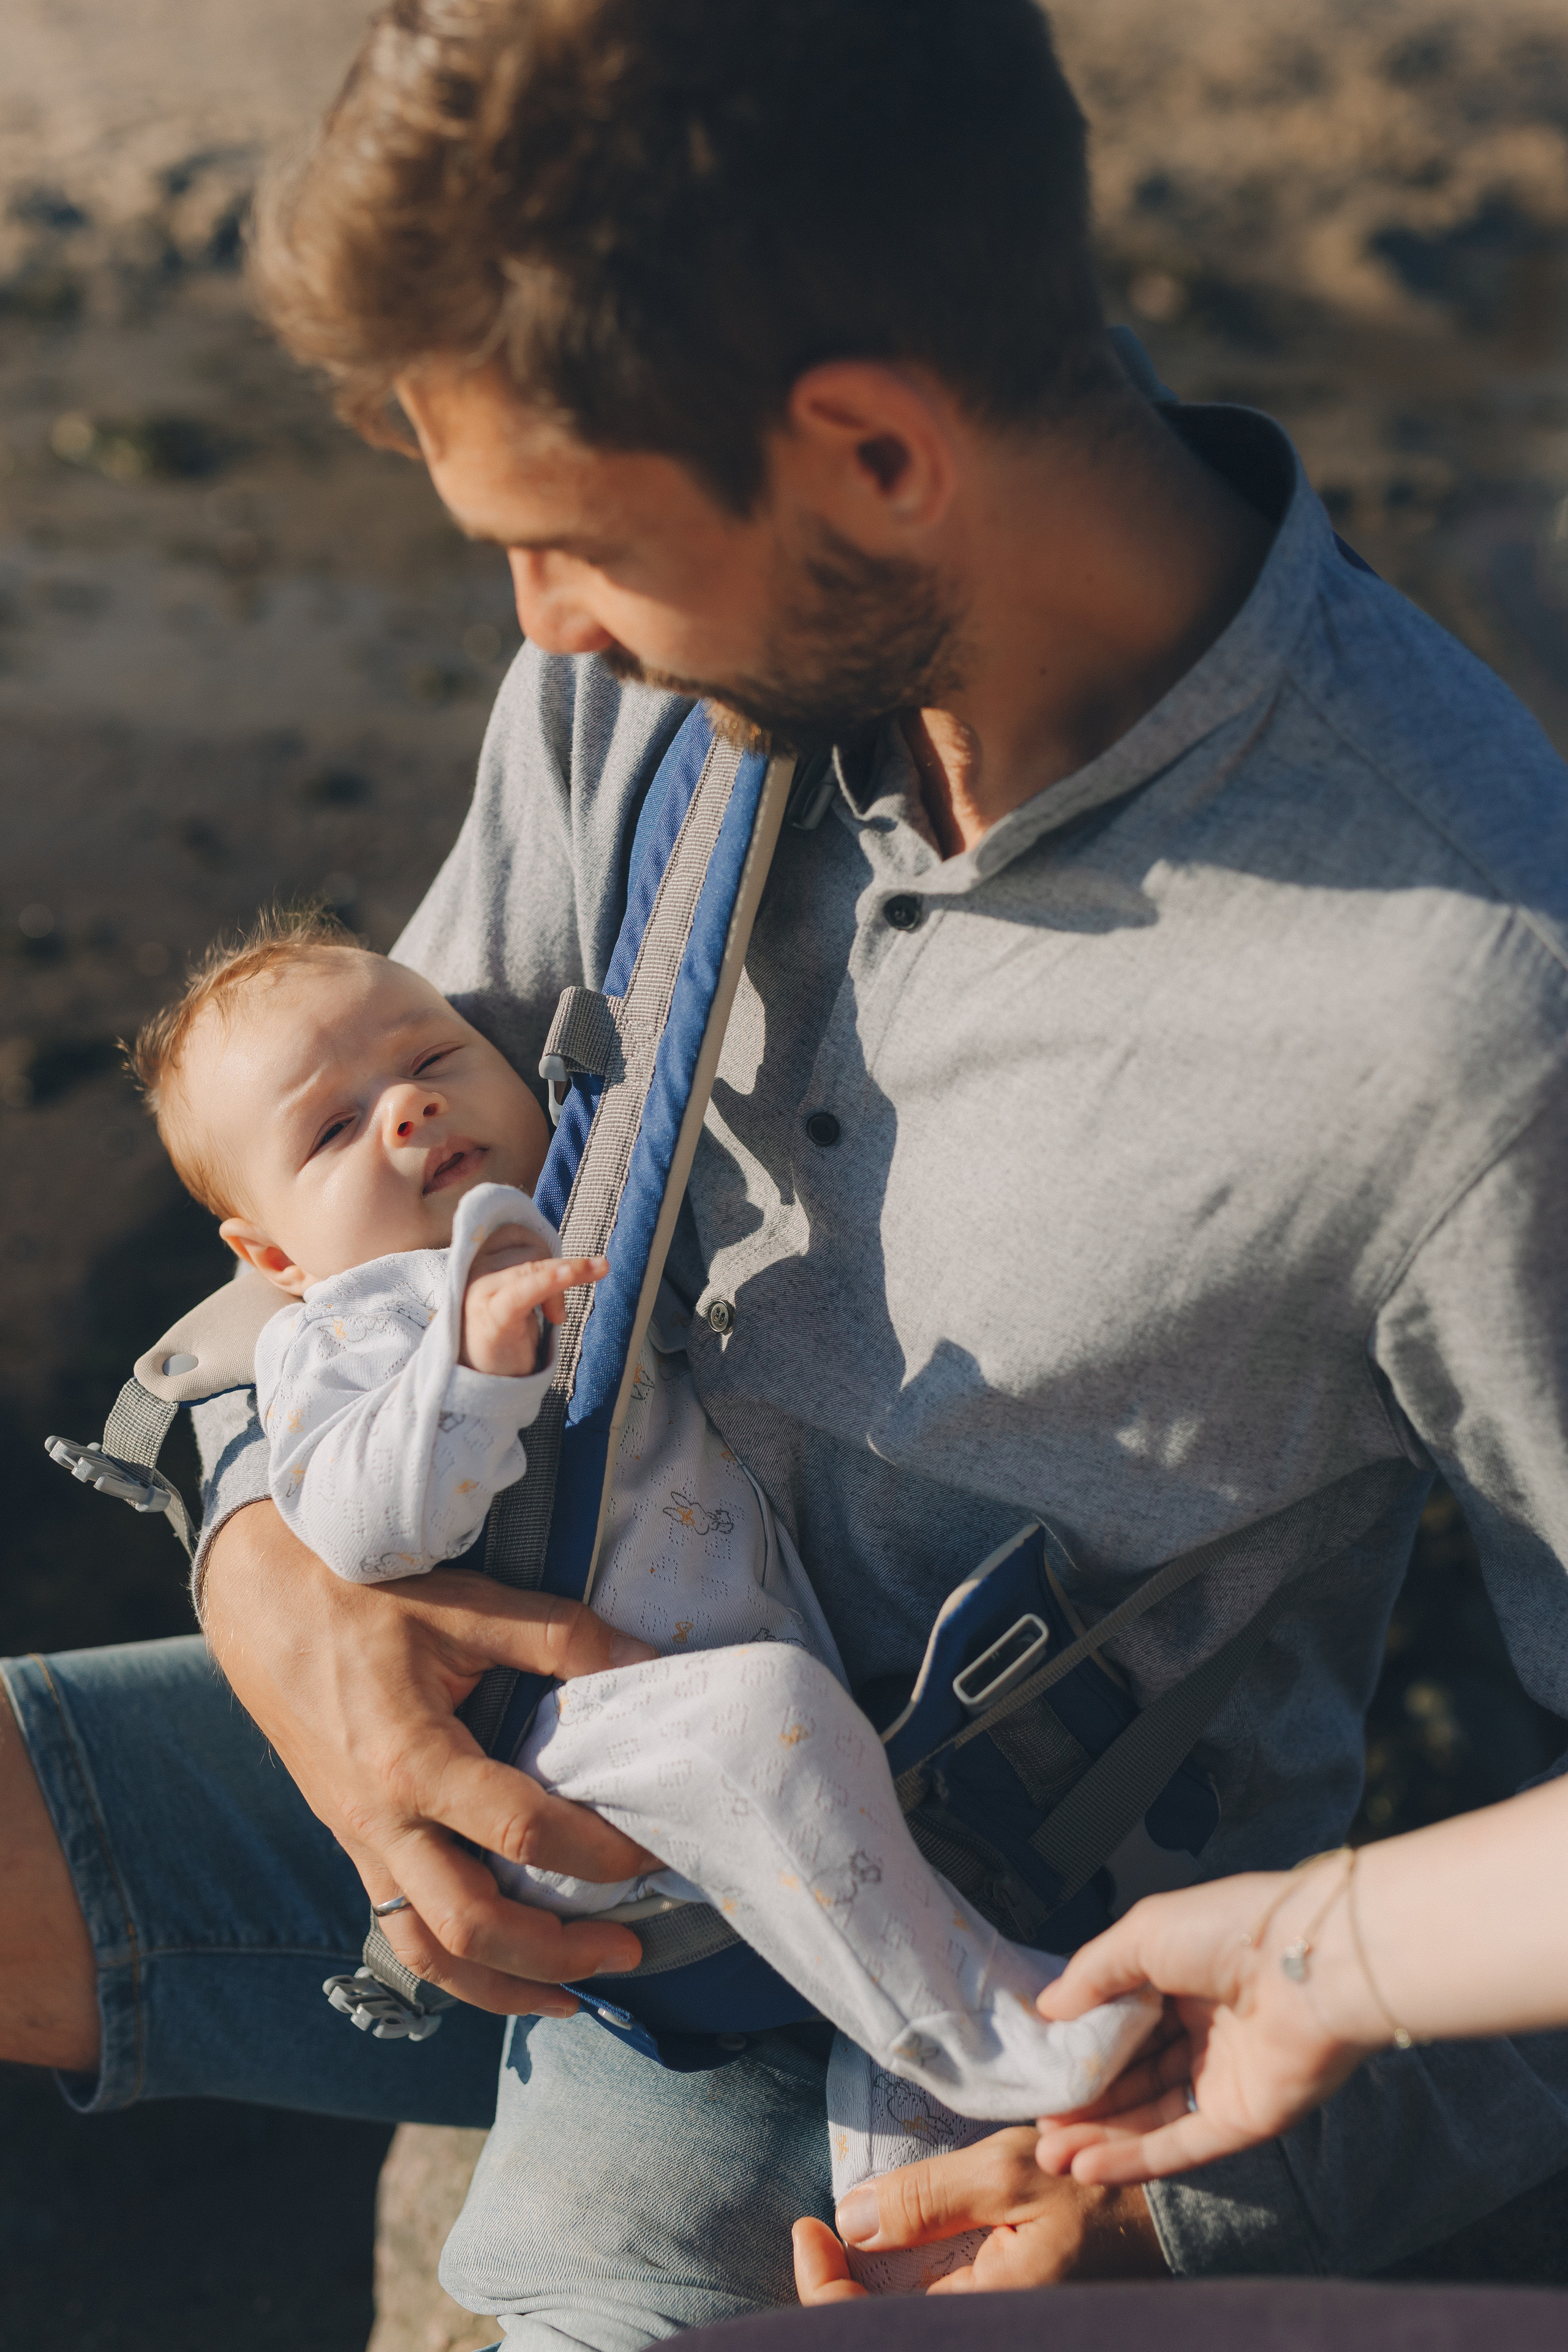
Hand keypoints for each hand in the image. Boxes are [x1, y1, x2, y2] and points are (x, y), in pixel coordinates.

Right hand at [203, 1503, 658, 2014]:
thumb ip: (557, 1635)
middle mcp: (382, 1822)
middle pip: (471, 1927)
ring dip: (503, 1986)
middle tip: (629, 1953)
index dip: (596, 1853)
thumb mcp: (463, 1603)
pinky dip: (458, 1963)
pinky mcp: (356, 1847)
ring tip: (573, 1994)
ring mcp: (363, 1844)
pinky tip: (505, 1965)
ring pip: (429, 1952)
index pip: (520, 1835)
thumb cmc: (362, 1601)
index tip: (651, 1853)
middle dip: (556, 1954)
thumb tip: (644, 1662)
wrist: (262, 1609)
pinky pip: (404, 1930)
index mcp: (412, 1762)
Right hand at [461, 1224, 607, 1375]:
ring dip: (562, 1282)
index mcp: (478, 1259)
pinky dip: (549, 1281)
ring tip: (557, 1317)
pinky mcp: (492, 1315)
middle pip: (530, 1248)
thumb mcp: (521, 1293)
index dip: (542, 1247)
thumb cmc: (505, 1334)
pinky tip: (570, 1274)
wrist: (483, 1380)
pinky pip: (524, 1290)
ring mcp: (479, 1291)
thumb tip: (574, 1263)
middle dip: (559, 1269)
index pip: (516, 1232)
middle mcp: (474, 1270)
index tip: (558, 1274)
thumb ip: (535, 1269)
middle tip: (558, 1310)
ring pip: (533, 1266)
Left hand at [791, 2130, 1167, 2302]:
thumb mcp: (1009, 2171)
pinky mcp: (1009, 2312)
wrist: (1175, 2208)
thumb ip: (928, 2198)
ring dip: (871, 2294)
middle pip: (884, 2331)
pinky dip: (910, 2287)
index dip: (822, 2288)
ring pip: (911, 2322)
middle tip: (815, 2241)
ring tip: (844, 2245)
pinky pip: (942, 2312)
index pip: (868, 2329)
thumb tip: (851, 2221)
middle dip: (839, 2297)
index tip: (807, 2228)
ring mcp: (1002, 2320)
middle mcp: (990, 2326)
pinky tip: (902, 2248)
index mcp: (986, 2316)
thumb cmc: (1097, 2179)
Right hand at [1032, 1874, 1376, 2184]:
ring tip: (1049, 2152)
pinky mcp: (1245, 2119)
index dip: (1081, 2046)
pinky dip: (1135, 2158)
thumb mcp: (1142, 1934)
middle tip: (1038, 2123)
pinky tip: (1088, 2167)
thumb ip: (1092, 1975)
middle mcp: (1204, 2028)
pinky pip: (1183, 2143)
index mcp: (1184, 1975)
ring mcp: (1226, 2077)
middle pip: (1133, 2074)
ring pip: (1151, 2115)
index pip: (1122, 2020)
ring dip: (1100, 2137)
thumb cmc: (1229, 1932)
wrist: (1314, 1967)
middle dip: (1084, 2102)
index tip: (1041, 2070)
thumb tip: (1047, 2009)